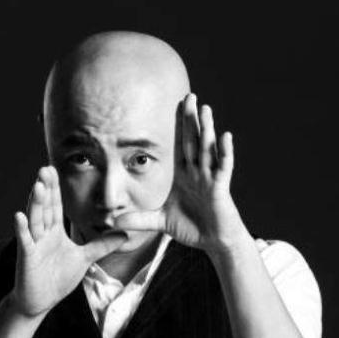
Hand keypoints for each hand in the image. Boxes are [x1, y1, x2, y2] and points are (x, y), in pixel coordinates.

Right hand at [10, 165, 126, 316]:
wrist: (40, 301)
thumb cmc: (57, 279)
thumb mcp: (84, 259)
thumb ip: (102, 245)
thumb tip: (124, 234)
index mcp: (54, 233)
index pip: (55, 206)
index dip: (55, 188)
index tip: (55, 169)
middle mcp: (42, 235)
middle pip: (45, 207)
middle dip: (46, 189)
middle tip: (45, 168)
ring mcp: (34, 245)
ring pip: (35, 220)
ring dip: (36, 203)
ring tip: (38, 185)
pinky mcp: (27, 258)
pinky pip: (25, 242)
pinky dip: (21, 229)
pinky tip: (19, 216)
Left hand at [114, 93, 245, 252]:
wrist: (213, 242)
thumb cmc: (191, 228)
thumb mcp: (160, 222)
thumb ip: (139, 219)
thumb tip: (113, 222)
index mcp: (183, 176)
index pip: (179, 147)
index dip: (176, 128)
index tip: (173, 106)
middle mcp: (197, 173)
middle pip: (193, 141)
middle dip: (190, 120)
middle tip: (189, 95)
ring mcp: (209, 179)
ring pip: (207, 149)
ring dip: (206, 130)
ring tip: (206, 109)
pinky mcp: (220, 188)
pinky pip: (222, 167)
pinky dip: (224, 152)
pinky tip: (225, 136)